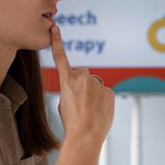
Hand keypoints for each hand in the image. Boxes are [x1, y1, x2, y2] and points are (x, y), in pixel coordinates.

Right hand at [51, 25, 114, 140]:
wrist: (85, 136)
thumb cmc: (71, 123)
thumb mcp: (64, 104)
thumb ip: (71, 89)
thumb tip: (82, 89)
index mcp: (66, 81)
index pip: (60, 57)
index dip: (57, 42)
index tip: (55, 28)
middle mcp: (82, 78)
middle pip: (82, 74)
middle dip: (82, 84)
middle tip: (81, 102)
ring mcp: (97, 84)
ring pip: (94, 85)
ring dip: (93, 93)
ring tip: (90, 110)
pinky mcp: (109, 91)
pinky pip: (105, 92)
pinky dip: (102, 100)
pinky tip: (99, 111)